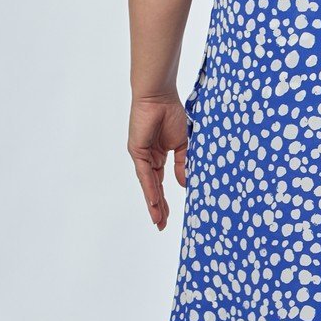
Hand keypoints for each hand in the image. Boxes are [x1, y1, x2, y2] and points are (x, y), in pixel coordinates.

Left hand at [128, 94, 190, 230]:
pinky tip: (154, 201)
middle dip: (158, 207)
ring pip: (148, 185)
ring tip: (158, 220)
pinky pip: (145, 174)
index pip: (161, 183)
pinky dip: (150, 188)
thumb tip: (184, 184)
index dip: (164, 200)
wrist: (159, 96)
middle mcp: (148, 159)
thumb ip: (182, 164)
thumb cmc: (171, 113)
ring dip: (153, 203)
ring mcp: (141, 156)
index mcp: (158, 156)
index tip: (168, 216)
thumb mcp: (181, 144)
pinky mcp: (137, 151)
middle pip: (153, 188)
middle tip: (161, 225)